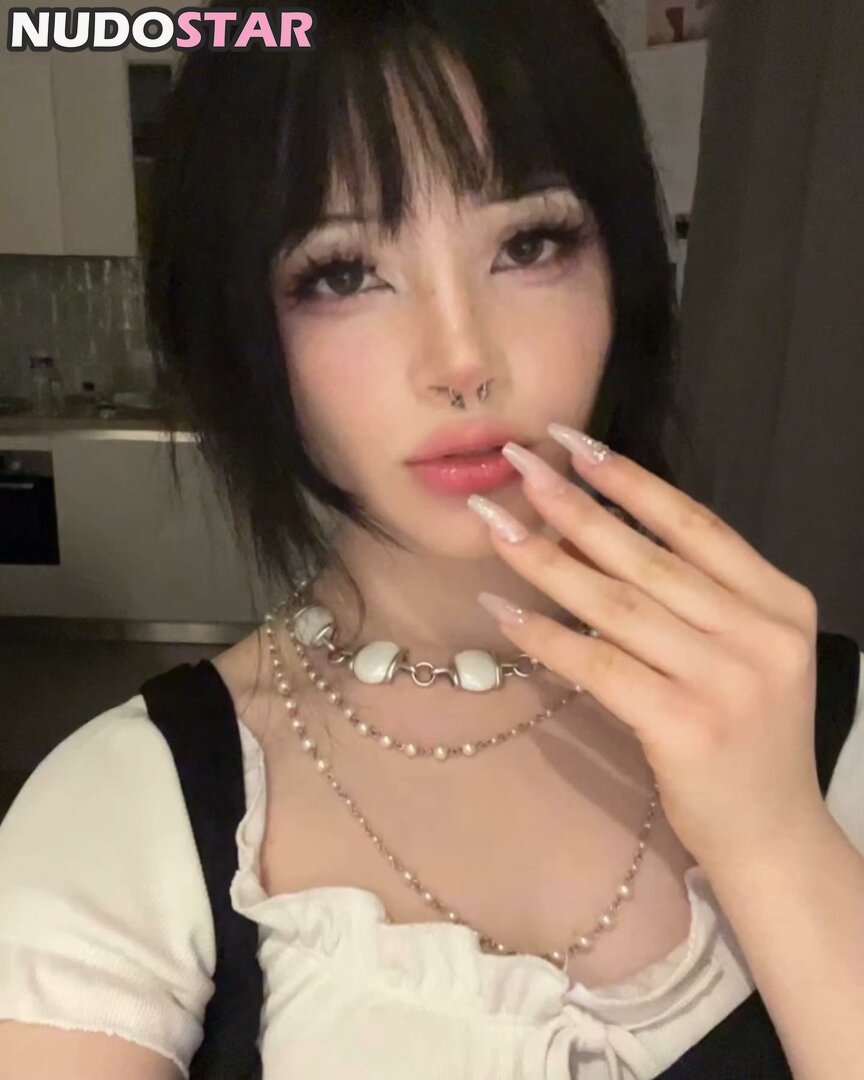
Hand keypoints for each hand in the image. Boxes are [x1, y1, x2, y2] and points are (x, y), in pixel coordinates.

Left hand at [469, 423, 828, 874]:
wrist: (772, 834)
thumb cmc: (748, 735)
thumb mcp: (744, 650)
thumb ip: (694, 594)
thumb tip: (592, 529)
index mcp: (779, 601)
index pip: (694, 523)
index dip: (629, 480)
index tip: (573, 443)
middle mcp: (760, 633)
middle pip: (647, 556)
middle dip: (574, 506)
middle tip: (518, 465)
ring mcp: (727, 681)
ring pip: (615, 604)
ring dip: (546, 560)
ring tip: (494, 526)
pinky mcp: (686, 727)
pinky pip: (598, 664)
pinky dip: (545, 634)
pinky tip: (502, 610)